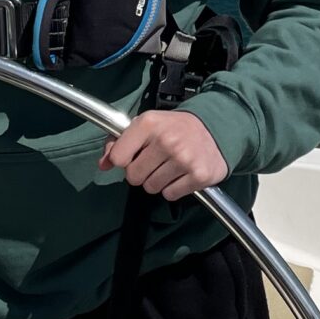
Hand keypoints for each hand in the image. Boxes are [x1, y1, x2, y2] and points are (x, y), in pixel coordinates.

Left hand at [99, 110, 228, 201]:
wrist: (216, 128)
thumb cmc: (175, 128)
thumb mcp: (146, 125)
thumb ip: (119, 142)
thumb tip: (103, 165)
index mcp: (149, 123)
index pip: (118, 157)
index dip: (124, 159)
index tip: (135, 154)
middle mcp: (166, 140)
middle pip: (133, 176)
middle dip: (141, 172)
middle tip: (155, 161)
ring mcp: (184, 159)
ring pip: (151, 188)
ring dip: (158, 181)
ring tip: (170, 166)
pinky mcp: (199, 176)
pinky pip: (170, 195)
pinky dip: (174, 188)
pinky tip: (182, 174)